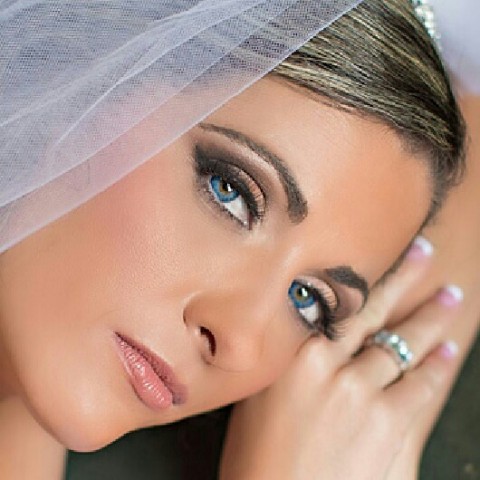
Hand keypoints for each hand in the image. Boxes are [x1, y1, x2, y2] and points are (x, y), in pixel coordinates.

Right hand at [220, 246, 461, 479]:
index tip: (375, 255)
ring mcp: (364, 393)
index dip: (361, 276)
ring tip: (450, 297)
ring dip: (431, 319)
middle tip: (425, 251)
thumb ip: (285, 361)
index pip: (335, 302)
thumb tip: (304, 332)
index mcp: (296, 354)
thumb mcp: (257, 395)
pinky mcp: (390, 424)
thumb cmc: (257, 457)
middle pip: (375, 311)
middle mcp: (332, 366)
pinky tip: (448, 350)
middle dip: (405, 277)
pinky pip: (421, 385)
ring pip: (405, 344)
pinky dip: (437, 366)